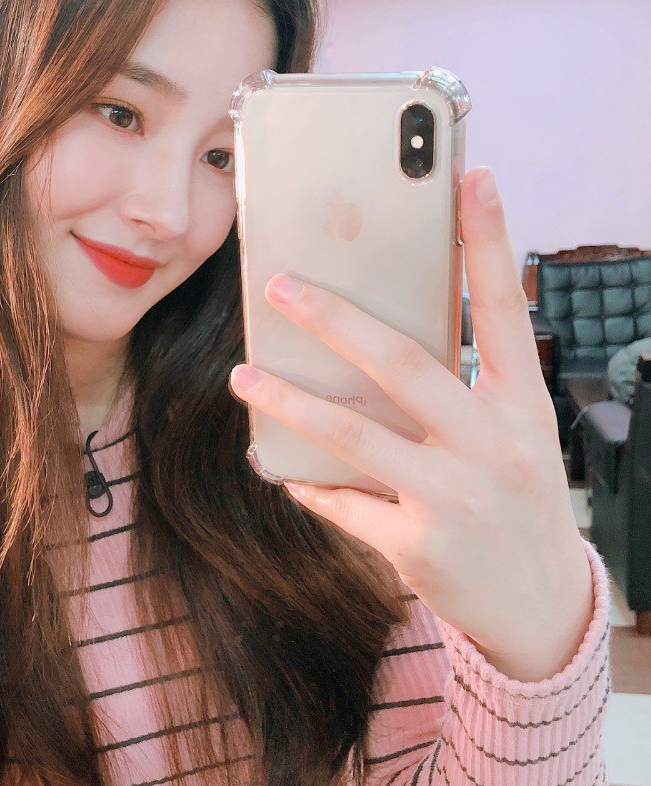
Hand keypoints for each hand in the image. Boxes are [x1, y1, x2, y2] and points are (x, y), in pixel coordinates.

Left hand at [229, 166, 594, 683]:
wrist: (543, 610)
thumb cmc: (518, 501)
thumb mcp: (516, 436)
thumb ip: (465, 386)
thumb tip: (377, 334)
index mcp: (521, 405)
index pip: (503, 308)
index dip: (488, 240)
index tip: (472, 175)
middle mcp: (492, 444)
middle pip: (402, 363)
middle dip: (334, 318)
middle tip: (279, 284)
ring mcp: (454, 496)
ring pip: (352, 434)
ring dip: (288, 401)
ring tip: (242, 375)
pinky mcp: (417, 545)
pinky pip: (341, 501)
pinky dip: (305, 482)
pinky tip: (277, 466)